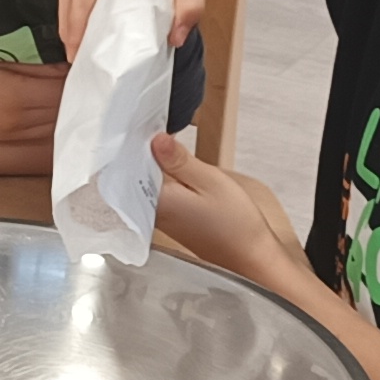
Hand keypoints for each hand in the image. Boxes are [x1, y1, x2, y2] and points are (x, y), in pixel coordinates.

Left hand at [148, 135, 304, 289]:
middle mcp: (151, 212)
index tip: (141, 122)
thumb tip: (155, 139)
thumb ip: (179, 160)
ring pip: (144, 183)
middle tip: (151, 124)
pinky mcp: (169, 219)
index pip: (129, 167)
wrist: (250, 257)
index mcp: (157, 201)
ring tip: (159, 139)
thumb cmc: (235, 223)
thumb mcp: (210, 181)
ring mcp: (159, 217)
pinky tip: (171, 164)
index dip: (133, 143)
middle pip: (133, 175)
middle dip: (140, 151)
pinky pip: (156, 192)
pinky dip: (161, 177)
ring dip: (151, 163)